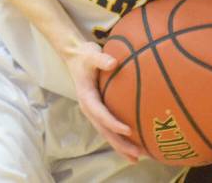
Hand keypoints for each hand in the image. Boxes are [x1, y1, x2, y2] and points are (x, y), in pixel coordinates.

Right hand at [65, 41, 144, 163]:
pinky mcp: (98, 111)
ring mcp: (94, 112)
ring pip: (107, 133)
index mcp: (86, 97)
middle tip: (136, 154)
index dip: (113, 123)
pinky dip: (120, 138)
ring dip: (121, 146)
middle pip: (105, 131)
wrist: (75, 57)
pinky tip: (134, 144)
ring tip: (137, 158)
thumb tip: (113, 62)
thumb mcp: (90, 54)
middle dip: (120, 144)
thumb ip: (101, 58)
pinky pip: (109, 128)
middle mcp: (89, 108)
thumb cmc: (85, 55)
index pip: (100, 114)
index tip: (128, 130)